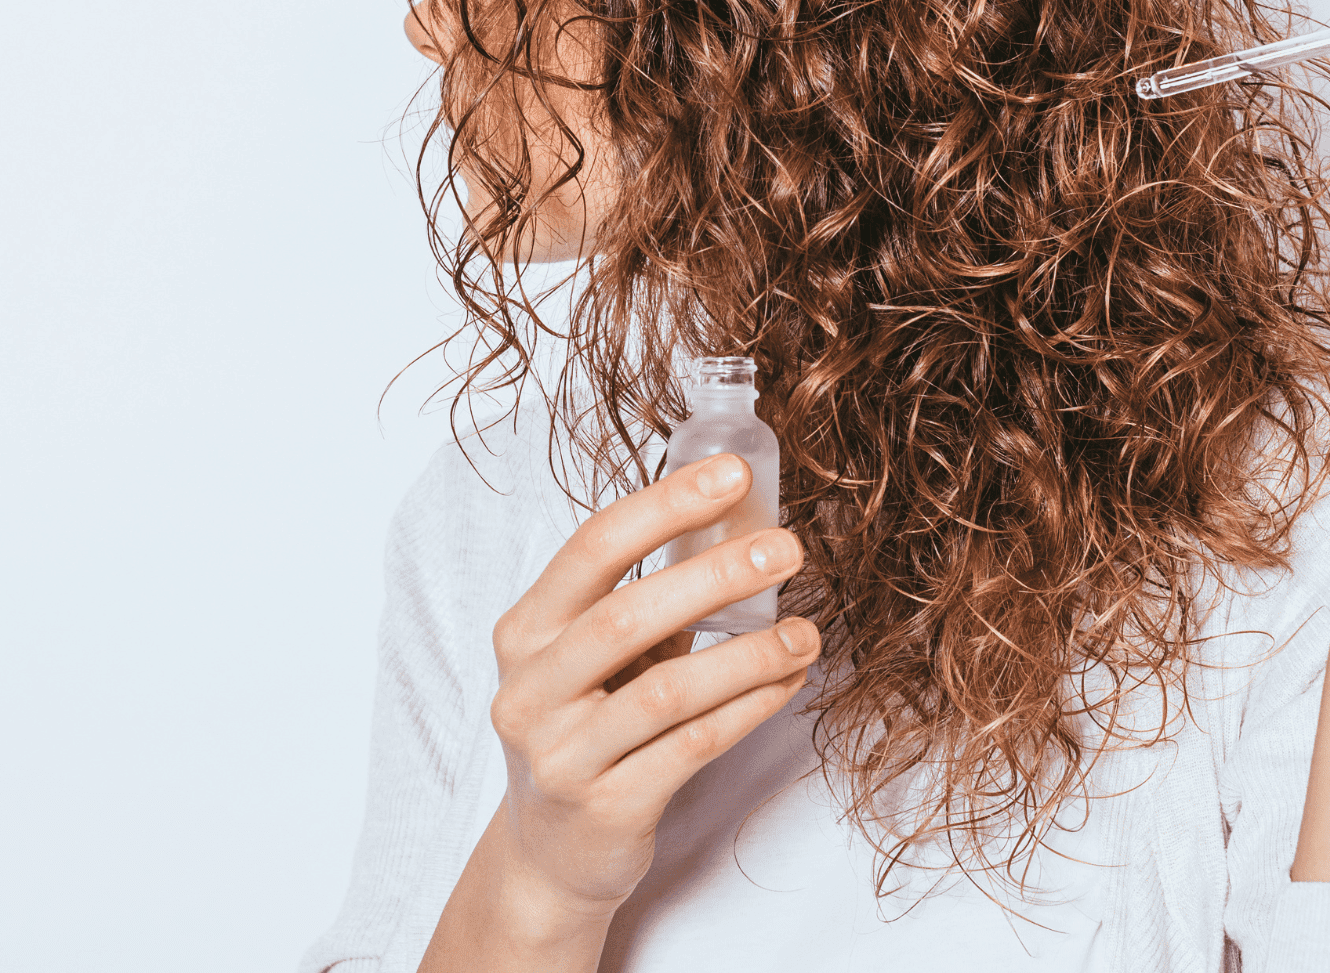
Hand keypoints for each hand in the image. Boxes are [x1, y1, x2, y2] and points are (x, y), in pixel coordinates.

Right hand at [418, 453, 820, 970]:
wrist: (548, 854)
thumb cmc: (587, 724)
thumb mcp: (592, 657)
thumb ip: (646, 598)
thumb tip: (743, 522)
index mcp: (525, 630)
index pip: (593, 548)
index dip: (666, 505)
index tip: (733, 475)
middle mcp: (530, 689)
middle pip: (627, 616)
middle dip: (715, 575)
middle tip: (786, 549)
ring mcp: (562, 755)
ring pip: (667, 691)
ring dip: (749, 654)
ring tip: (804, 632)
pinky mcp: (605, 808)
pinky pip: (692, 746)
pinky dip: (748, 707)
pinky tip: (786, 683)